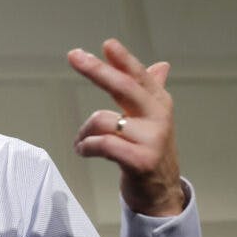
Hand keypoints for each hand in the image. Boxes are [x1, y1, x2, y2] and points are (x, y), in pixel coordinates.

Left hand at [70, 39, 184, 216]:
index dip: (123, 59)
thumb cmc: (149, 152)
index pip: (139, 76)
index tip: (107, 44)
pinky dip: (86, 146)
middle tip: (74, 56)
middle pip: (124, 87)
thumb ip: (151, 92)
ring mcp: (152, 139)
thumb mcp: (151, 120)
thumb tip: (161, 65)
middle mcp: (158, 117)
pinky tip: (83, 150)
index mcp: (159, 104)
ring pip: (103, 120)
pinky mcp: (140, 160)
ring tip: (83, 142)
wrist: (160, 193)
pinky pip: (103, 144)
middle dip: (96, 70)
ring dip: (84, 132)